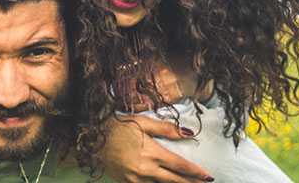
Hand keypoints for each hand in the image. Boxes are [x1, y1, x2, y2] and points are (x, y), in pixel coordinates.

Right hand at [99, 115, 213, 182]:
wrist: (89, 138)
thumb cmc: (116, 126)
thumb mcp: (142, 122)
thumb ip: (166, 129)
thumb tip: (188, 132)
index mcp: (152, 153)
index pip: (180, 166)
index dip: (196, 172)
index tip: (208, 176)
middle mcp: (145, 169)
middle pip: (174, 181)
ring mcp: (135, 178)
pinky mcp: (126, 182)